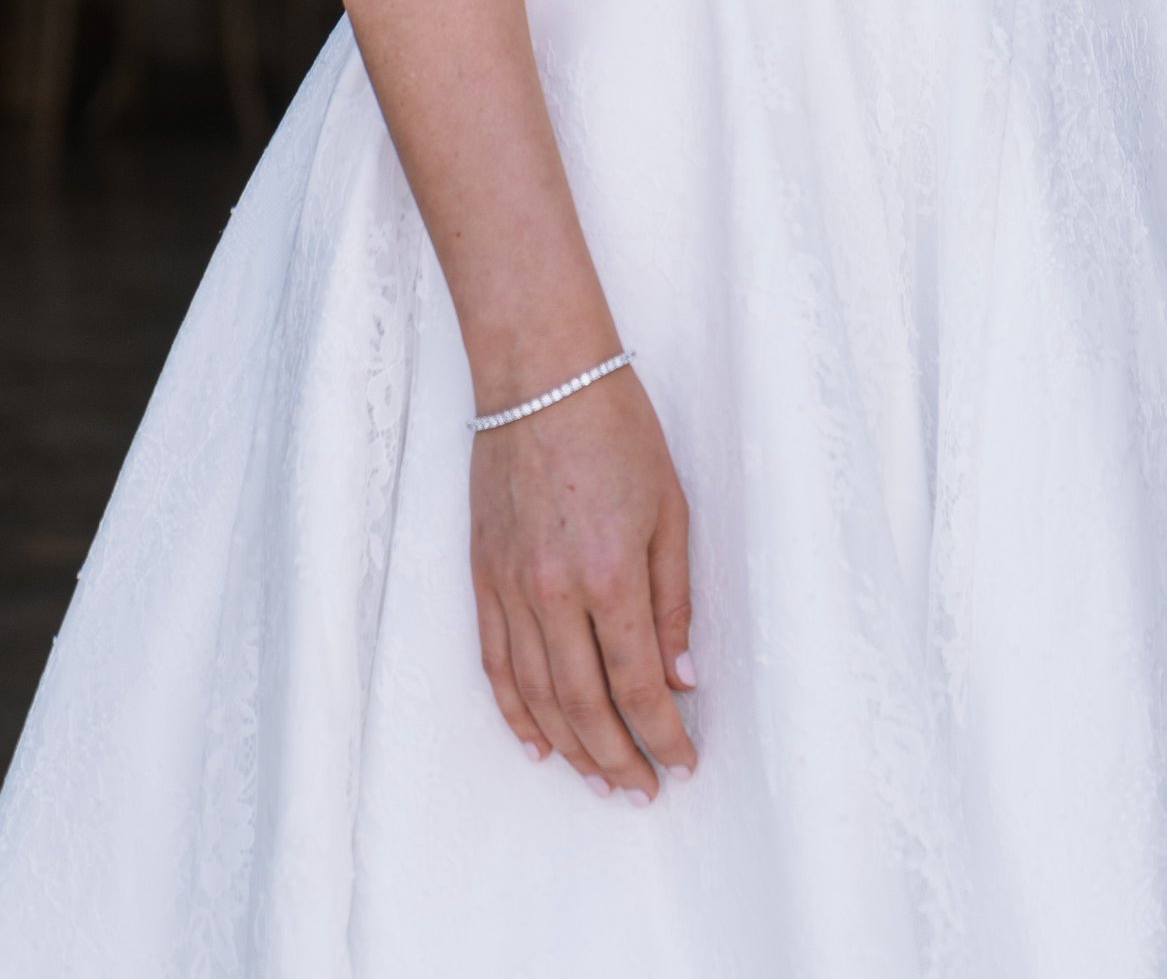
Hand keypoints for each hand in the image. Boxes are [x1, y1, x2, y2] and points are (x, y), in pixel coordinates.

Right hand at [471, 366, 697, 798]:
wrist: (541, 376)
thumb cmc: (617, 429)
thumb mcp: (670, 508)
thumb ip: (674, 598)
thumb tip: (684, 675)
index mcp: (611, 572)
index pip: (639, 682)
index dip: (663, 733)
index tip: (682, 761)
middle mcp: (555, 591)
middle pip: (585, 705)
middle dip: (618, 757)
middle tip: (642, 789)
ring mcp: (511, 587)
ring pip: (537, 695)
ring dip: (570, 747)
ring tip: (600, 778)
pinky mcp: (483, 577)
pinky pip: (496, 663)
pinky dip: (515, 711)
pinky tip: (537, 742)